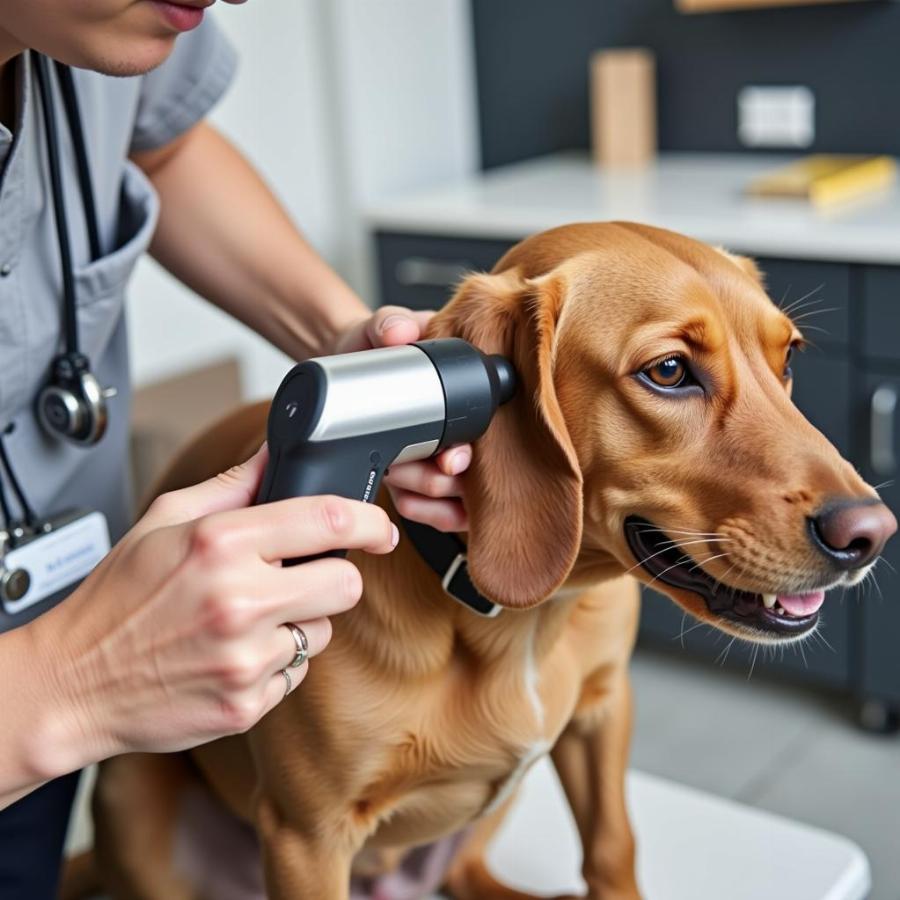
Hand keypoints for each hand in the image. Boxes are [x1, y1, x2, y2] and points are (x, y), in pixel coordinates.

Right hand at [27, 445, 396, 777]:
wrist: (73, 683)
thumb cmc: (116, 599)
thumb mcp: (164, 520)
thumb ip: (233, 485)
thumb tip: (277, 455)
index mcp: (221, 544)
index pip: (329, 522)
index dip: (370, 522)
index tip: (381, 528)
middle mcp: (239, 601)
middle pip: (346, 584)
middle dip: (332, 578)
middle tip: (297, 579)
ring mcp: (245, 659)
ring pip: (322, 632)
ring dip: (299, 623)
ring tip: (246, 621)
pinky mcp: (247, 704)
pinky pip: (296, 673)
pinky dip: (275, 662)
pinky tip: (232, 654)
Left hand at [332, 305, 470, 531]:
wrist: (350, 366)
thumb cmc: (377, 349)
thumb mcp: (382, 328)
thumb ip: (390, 322)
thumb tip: (400, 333)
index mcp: (466, 403)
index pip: (490, 441)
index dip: (470, 459)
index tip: (450, 457)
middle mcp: (462, 438)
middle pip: (473, 482)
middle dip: (438, 477)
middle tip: (404, 459)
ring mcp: (442, 466)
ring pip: (451, 502)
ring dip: (422, 491)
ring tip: (393, 467)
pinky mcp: (419, 486)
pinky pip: (431, 514)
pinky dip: (416, 508)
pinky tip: (400, 492)